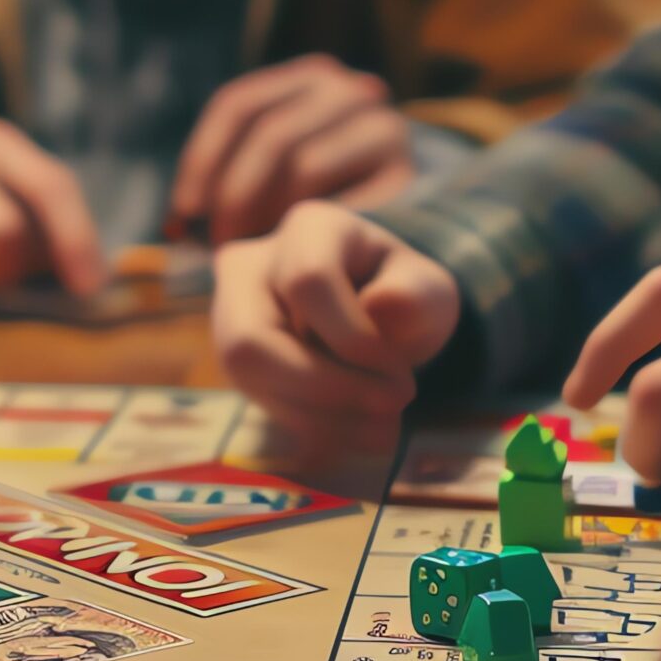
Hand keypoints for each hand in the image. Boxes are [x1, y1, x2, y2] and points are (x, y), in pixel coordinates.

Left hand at [171, 55, 415, 243]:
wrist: (413, 241)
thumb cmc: (326, 215)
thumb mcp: (274, 181)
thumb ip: (231, 184)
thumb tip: (175, 222)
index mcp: (310, 78)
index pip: (238, 104)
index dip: (201, 160)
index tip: (180, 217)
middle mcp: (351, 89)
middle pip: (271, 132)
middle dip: (235, 194)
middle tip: (220, 246)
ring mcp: (384, 126)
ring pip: (301, 164)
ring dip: (268, 216)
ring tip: (253, 254)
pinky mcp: (407, 173)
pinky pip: (340, 202)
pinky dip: (306, 234)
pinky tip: (292, 260)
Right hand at [211, 202, 456, 453]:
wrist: (377, 315)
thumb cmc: (404, 295)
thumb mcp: (428, 291)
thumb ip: (415, 296)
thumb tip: (380, 306)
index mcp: (311, 228)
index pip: (308, 280)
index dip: (352, 338)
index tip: (401, 375)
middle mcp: (252, 264)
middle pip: (253, 338)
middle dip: (325, 388)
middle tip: (391, 409)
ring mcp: (232, 312)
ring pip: (245, 372)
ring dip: (319, 416)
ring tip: (383, 431)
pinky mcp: (235, 358)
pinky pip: (259, 399)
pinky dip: (312, 427)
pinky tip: (358, 433)